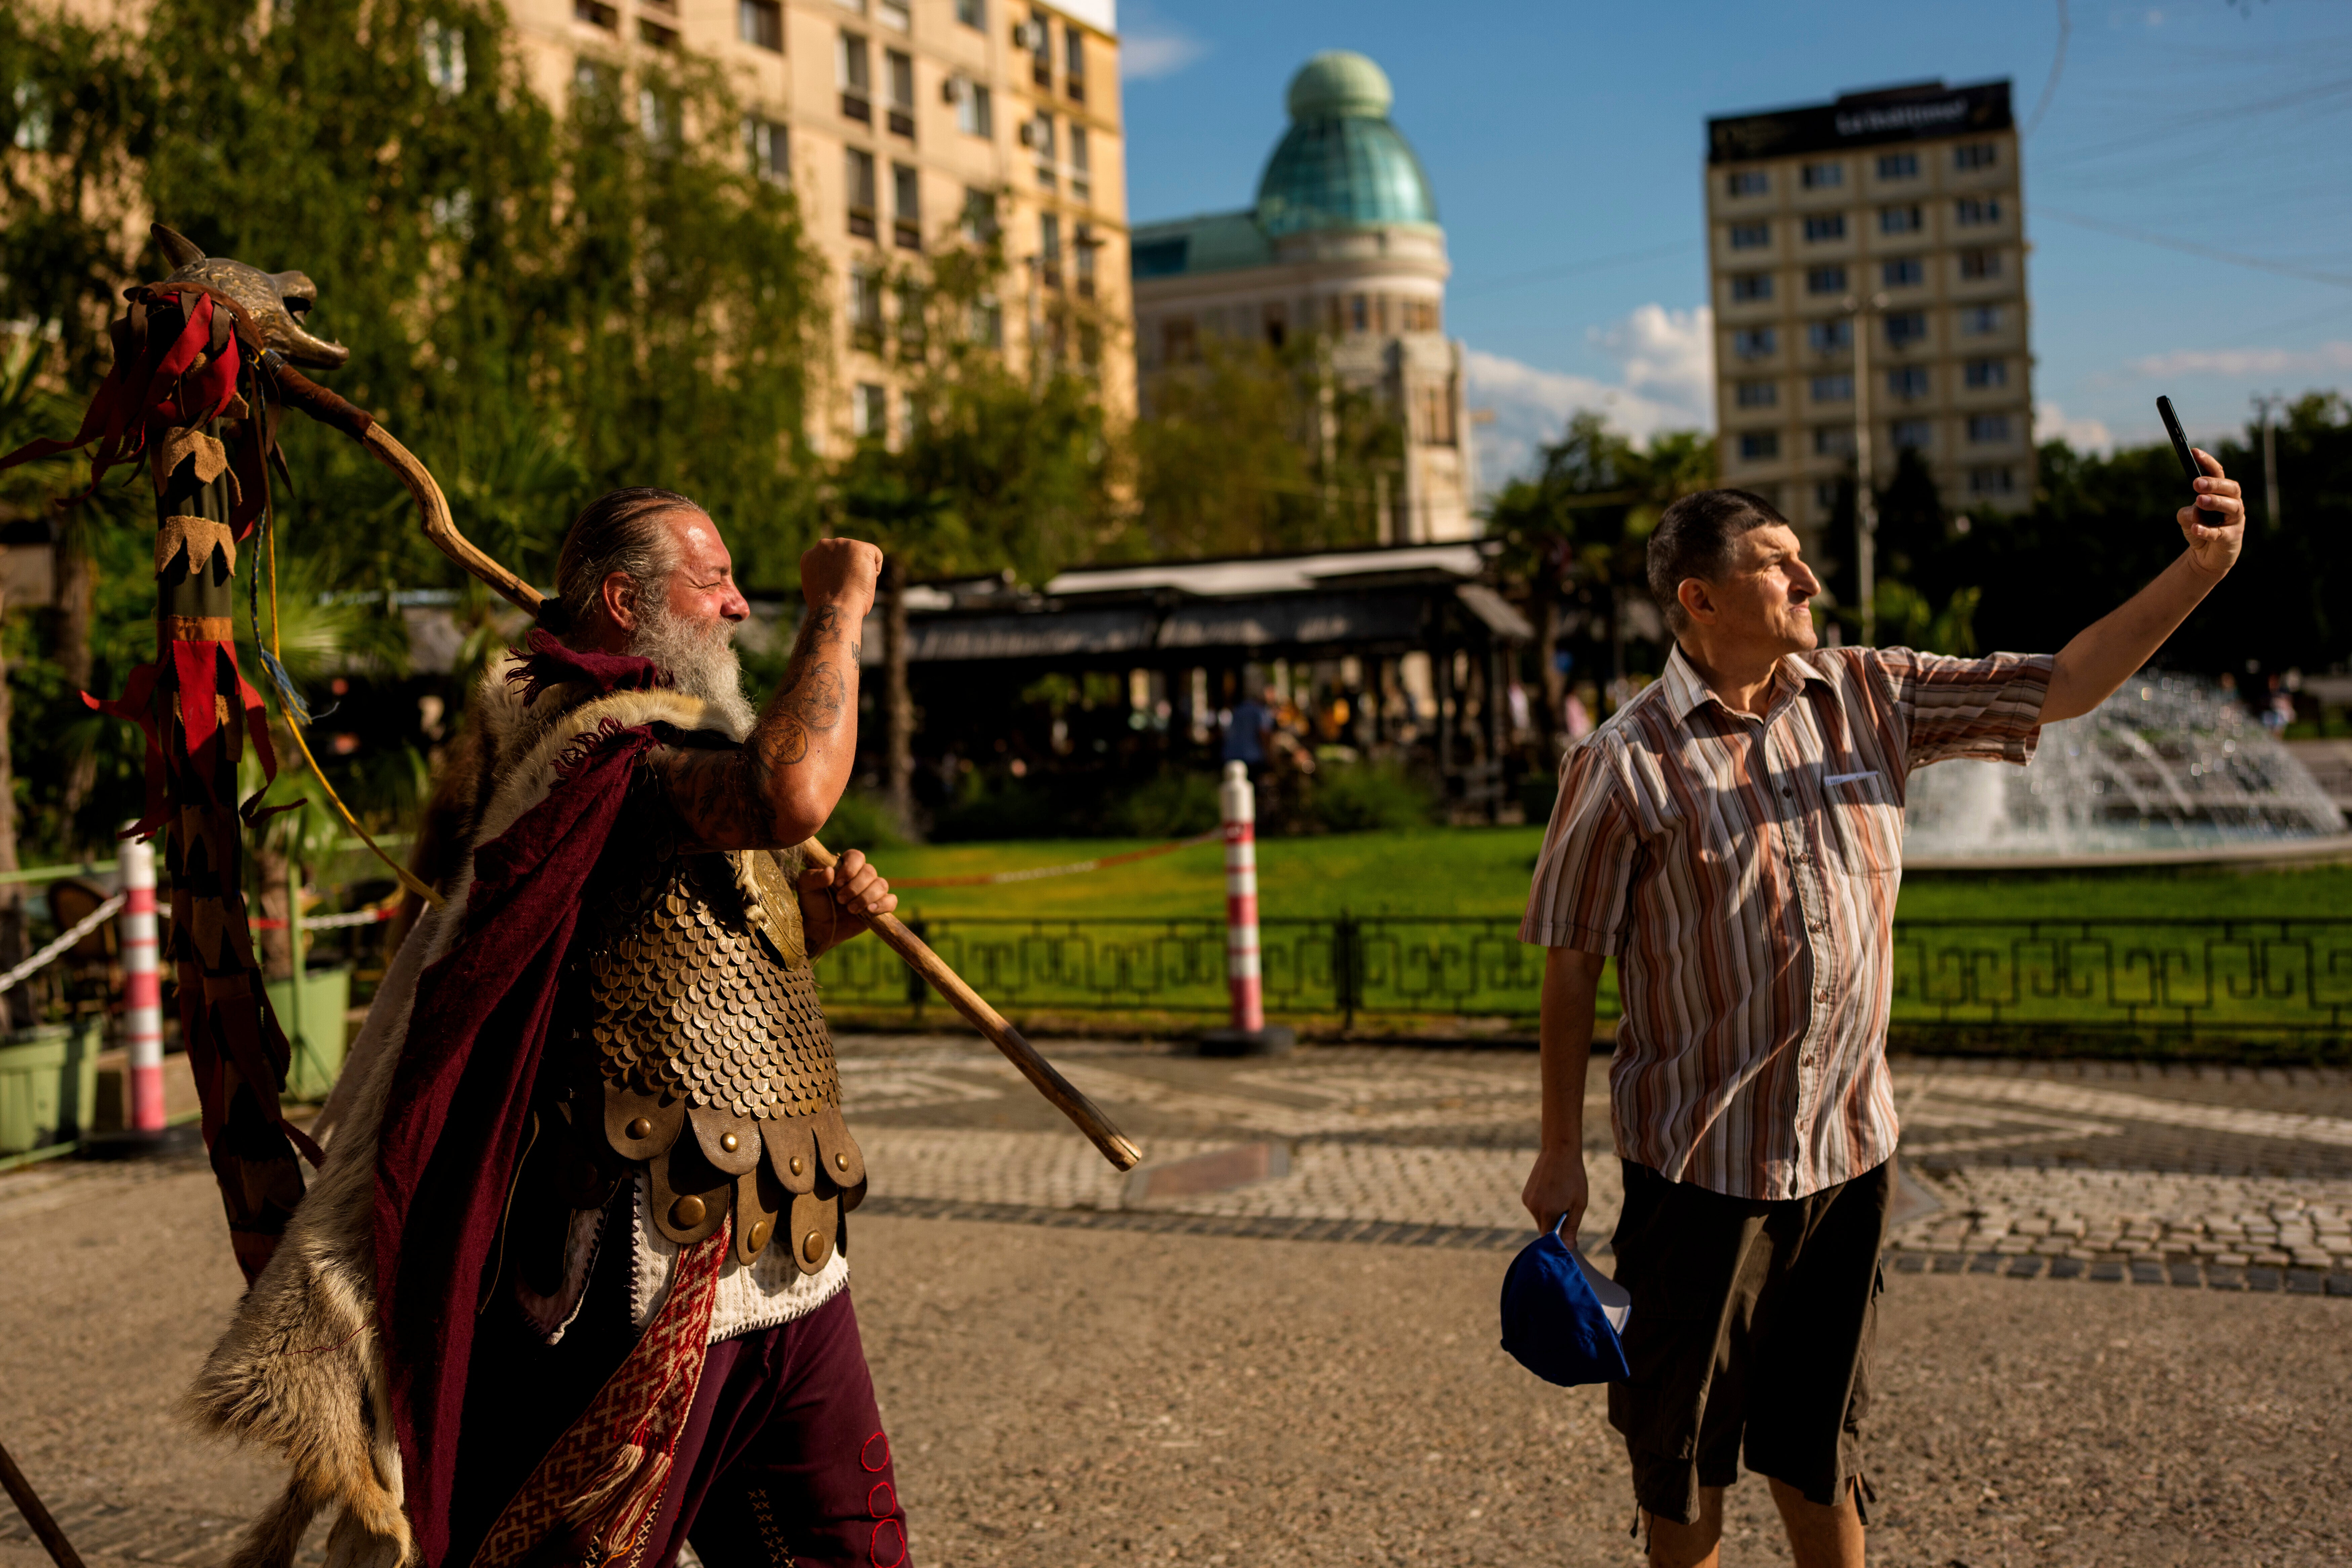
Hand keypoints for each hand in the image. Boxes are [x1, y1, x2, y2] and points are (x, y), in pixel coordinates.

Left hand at [797, 848, 896, 953]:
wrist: (818, 928)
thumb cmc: (812, 903)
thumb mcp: (805, 887)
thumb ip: (814, 877)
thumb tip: (830, 871)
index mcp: (845, 866)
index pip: (856, 856)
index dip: (851, 867)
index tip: (838, 882)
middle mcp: (861, 876)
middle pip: (870, 871)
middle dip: (856, 887)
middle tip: (840, 900)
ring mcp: (872, 891)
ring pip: (882, 884)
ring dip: (866, 897)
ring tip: (851, 909)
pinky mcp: (879, 907)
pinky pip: (891, 900)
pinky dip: (883, 904)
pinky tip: (869, 911)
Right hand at [799, 539, 882, 613]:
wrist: (836, 608)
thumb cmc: (828, 606)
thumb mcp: (818, 585)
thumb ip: (823, 572)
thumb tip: (833, 573)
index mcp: (811, 554)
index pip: (831, 559)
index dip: (836, 574)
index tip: (836, 586)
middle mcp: (825, 545)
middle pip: (846, 554)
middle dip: (849, 569)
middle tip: (846, 586)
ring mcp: (843, 544)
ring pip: (860, 555)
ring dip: (861, 570)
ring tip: (854, 585)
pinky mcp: (861, 548)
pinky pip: (876, 556)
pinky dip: (874, 571)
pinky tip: (865, 582)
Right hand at [1521, 1144, 1589, 1241]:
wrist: (1560, 1151)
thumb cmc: (1574, 1177)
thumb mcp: (1579, 1204)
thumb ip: (1572, 1227)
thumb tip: (1568, 1247)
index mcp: (1548, 1212)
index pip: (1549, 1239)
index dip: (1558, 1240)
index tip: (1567, 1236)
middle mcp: (1534, 1208)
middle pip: (1544, 1228)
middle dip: (1555, 1225)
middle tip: (1567, 1209)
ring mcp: (1527, 1201)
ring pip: (1539, 1218)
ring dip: (1549, 1214)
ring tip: (1559, 1196)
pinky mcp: (1525, 1194)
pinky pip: (1535, 1208)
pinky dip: (1543, 1205)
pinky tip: (1551, 1191)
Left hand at [2178, 450, 2244, 578]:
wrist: (2207, 557)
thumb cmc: (2199, 529)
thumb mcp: (2187, 519)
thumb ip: (2186, 513)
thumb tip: (2193, 510)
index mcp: (2222, 493)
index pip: (2218, 473)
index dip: (2208, 462)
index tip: (2194, 452)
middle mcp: (2233, 504)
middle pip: (2230, 488)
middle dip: (2215, 483)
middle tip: (2196, 483)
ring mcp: (2235, 521)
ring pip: (2232, 507)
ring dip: (2216, 502)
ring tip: (2199, 500)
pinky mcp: (2232, 539)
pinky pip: (2220, 534)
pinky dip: (2207, 530)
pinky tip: (2195, 528)